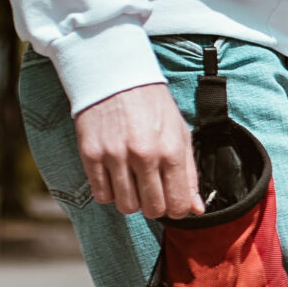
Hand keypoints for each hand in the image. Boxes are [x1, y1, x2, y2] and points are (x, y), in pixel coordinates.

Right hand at [76, 83, 202, 219]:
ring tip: (134, 181)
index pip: (177, 205)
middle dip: (155, 206)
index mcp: (170, 151)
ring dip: (132, 200)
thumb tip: (196, 209)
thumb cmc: (153, 106)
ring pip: (126, 206)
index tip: (172, 201)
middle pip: (152, 209)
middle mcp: (143, 156)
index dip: (177, 209)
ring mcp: (115, 156)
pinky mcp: (91, 155)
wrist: (116, 77)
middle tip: (152, 190)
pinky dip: (110, 192)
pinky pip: (101, 194)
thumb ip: (189, 174)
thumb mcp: (181, 134)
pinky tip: (116, 177)